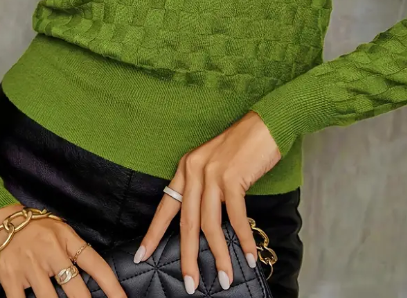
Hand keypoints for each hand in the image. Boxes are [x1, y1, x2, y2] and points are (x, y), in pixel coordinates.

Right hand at [0, 203, 128, 297]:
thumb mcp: (56, 228)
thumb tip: (90, 273)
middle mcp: (50, 252)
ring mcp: (30, 266)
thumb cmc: (29, 226)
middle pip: (76, 289)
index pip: (94, 263)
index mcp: (65, 238)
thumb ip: (71, 248)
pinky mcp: (11, 278)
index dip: (111, 284)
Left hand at [134, 111, 280, 292]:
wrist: (265, 123)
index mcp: (186, 167)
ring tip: (225, 277)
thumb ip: (205, 190)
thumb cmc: (242, 146)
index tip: (142, 255)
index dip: (153, 233)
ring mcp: (213, 173)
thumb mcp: (214, 164)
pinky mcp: (233, 177)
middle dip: (187, 256)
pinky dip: (242, 240)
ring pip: (209, 224)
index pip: (165, 206)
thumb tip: (203, 228)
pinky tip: (247, 256)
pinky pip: (236, 217)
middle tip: (189, 283)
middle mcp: (194, 170)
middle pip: (186, 222)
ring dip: (219, 255)